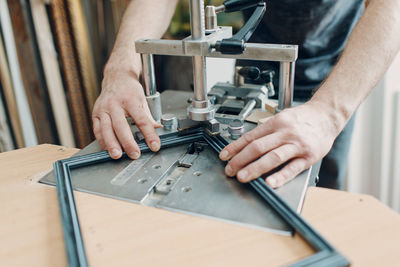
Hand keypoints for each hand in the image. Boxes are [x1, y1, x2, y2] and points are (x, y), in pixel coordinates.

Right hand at [92, 68, 160, 159]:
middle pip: (121, 126)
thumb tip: (158, 131)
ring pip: (106, 129)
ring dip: (111, 144)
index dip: (149, 134)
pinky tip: (107, 149)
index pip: (142, 120)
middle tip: (134, 154)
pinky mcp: (95, 113)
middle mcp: (115, 104)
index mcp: (130, 100)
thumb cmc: (130, 89)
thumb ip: (148, 117)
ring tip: (117, 155)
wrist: (116, 77)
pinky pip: (97, 129)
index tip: (154, 146)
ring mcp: (103, 108)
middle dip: (128, 142)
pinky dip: (102, 140)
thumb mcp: (142, 100)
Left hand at [219, 102, 339, 187]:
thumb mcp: (282, 117)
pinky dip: (280, 176)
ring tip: (242, 177)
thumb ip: (266, 129)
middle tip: (229, 170)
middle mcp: (285, 133)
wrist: (327, 116)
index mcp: (276, 123)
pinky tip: (270, 183)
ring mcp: (297, 145)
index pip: (251, 136)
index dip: (235, 147)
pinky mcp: (308, 157)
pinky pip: (292, 168)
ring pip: (273, 157)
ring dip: (255, 168)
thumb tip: (246, 142)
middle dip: (240, 160)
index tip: (224, 156)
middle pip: (258, 147)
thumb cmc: (303, 118)